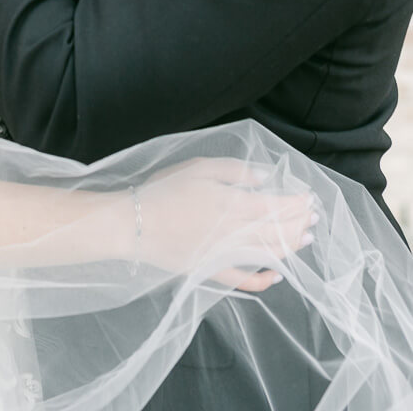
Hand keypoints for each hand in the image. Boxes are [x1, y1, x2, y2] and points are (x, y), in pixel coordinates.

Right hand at [136, 157, 316, 292]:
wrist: (134, 223)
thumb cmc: (164, 190)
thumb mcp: (199, 167)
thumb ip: (235, 171)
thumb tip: (265, 178)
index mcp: (234, 205)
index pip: (276, 207)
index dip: (297, 204)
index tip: (310, 199)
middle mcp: (235, 234)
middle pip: (277, 232)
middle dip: (299, 223)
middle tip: (314, 218)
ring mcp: (225, 256)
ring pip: (267, 255)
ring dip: (291, 248)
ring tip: (305, 239)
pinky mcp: (211, 272)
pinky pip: (244, 281)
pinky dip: (263, 281)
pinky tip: (277, 276)